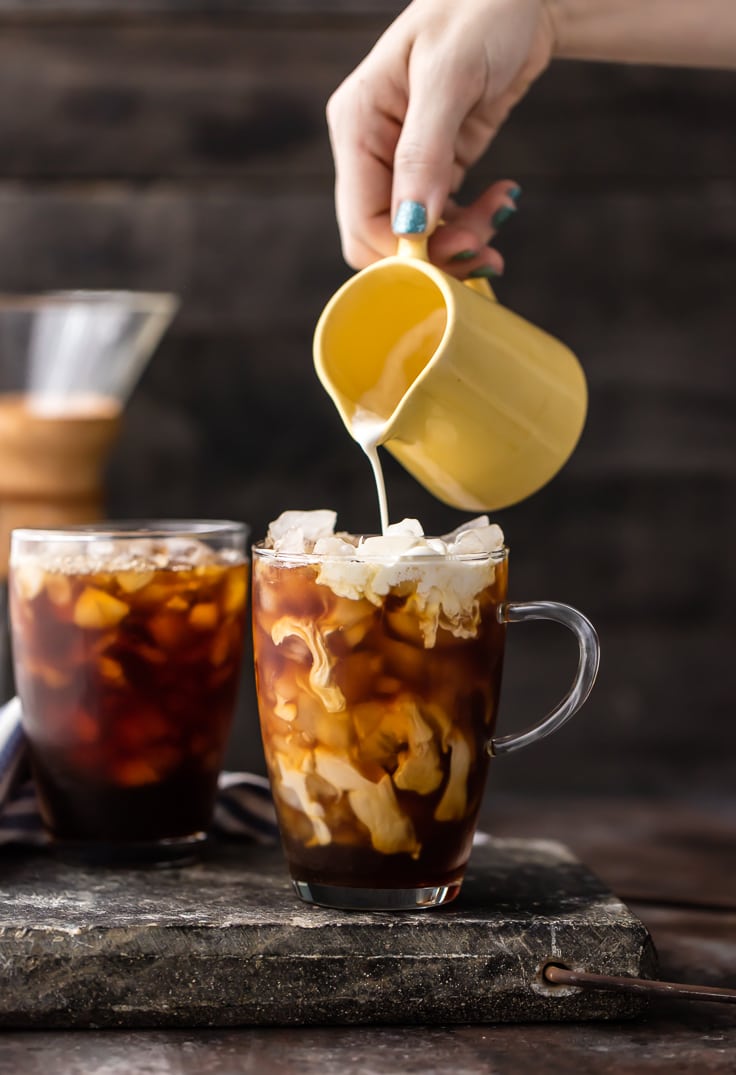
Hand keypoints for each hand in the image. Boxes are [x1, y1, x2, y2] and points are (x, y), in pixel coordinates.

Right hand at [326, 0, 554, 275]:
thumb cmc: (480, 10)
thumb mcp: (450, 76)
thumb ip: (424, 153)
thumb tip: (410, 225)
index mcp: (356, 126)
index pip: (362, 221)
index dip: (406, 250)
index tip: (458, 251)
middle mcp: (370, 148)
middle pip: (384, 237)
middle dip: (434, 251)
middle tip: (487, 247)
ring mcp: (401, 160)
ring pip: (415, 235)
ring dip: (459, 241)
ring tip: (502, 216)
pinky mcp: (435, 165)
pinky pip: (442, 218)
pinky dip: (472, 223)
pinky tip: (503, 201)